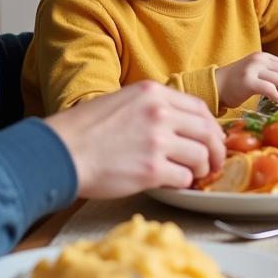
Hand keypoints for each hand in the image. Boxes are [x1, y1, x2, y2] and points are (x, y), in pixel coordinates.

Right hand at [44, 82, 225, 195]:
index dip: (211, 126)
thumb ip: (152, 107)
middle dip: (216, 149)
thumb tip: (179, 125)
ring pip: (200, 156)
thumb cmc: (85, 130)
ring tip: (194, 175)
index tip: (213, 138)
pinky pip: (183, 177)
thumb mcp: (123, 102)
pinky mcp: (151, 170)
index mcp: (153, 93)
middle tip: (215, 162)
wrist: (61, 152)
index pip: (199, 108)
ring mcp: (157, 141)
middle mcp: (160, 113)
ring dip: (201, 169)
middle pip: (207, 131)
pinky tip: (175, 184)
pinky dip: (183, 183)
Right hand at [216, 52, 277, 108]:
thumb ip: (272, 73)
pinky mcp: (247, 81)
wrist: (216, 85)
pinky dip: (276, 95)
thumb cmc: (237, 83)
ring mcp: (253, 69)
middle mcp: (259, 60)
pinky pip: (269, 88)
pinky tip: (275, 100)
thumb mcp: (256, 71)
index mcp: (264, 57)